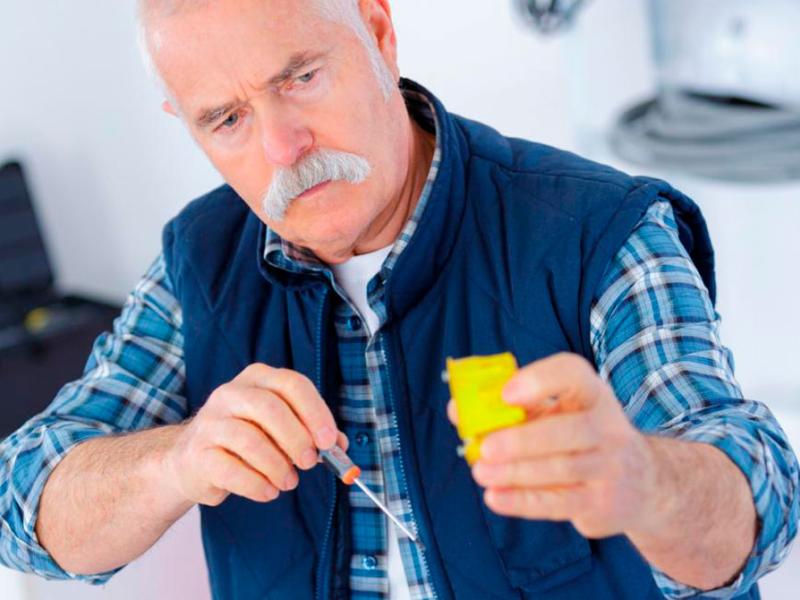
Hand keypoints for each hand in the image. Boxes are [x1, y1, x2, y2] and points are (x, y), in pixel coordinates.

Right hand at [164, 363, 346, 506]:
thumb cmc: (245, 441)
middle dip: (297, 438)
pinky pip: (232, 470)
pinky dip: (257, 485)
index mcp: (257, 379)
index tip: (329, 440)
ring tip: (288, 481)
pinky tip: (267, 491)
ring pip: (251, 440)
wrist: (192, 461)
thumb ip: (311, 433)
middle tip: (308, 463)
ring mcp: (210, 422)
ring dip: (278, 467)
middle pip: (270, 408)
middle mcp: (230, 394)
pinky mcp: (198, 454)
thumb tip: (340, 446)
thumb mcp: (279, 428)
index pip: (292, 384)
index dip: (315, 412)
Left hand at [447, 352, 659, 538]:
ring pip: (561, 469)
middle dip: (523, 439)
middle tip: (485, 446)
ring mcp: (609, 467)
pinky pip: (560, 502)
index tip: (506, 393)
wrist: (641, 483)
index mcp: (591, 393)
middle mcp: (608, 426)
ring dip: (515, 472)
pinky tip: (495, 497)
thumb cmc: (581, 437)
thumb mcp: (554, 414)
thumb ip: (509, 410)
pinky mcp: (602, 503)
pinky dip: (524, 502)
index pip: (573, 374)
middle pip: (568, 431)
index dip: (540, 381)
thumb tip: (458, 411)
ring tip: (481, 471)